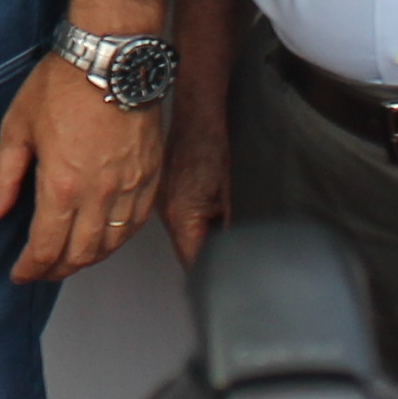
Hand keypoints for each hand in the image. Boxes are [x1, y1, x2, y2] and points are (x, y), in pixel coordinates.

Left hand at [0, 58, 163, 284]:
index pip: (46, 248)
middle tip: (42, 270)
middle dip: (57, 270)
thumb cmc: (64, 85)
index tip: (21, 273)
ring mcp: (129, 187)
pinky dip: (118, 239)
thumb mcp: (17, 127)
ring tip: (70, 259)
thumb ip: (4, 176)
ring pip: (111, 244)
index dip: (30, 268)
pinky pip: (136, 223)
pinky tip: (105, 237)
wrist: (110, 58)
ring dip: (88, 259)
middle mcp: (99, 194)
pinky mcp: (150, 176)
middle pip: (80, 254)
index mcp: (62, 186)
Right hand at [158, 80, 233, 267]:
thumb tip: (234, 249)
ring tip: (222, 233)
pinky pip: (179, 220)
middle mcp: (167, 215)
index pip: (193, 262)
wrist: (196, 118)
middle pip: (186, 251)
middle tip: (229, 259)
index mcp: (182, 218)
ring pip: (183, 237)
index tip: (224, 280)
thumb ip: (228, 227)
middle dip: (206, 258)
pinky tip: (211, 214)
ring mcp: (163, 204)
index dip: (210, 274)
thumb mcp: (228, 195)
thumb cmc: (212, 149)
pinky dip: (195, 224)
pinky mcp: (165, 195)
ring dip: (200, 239)